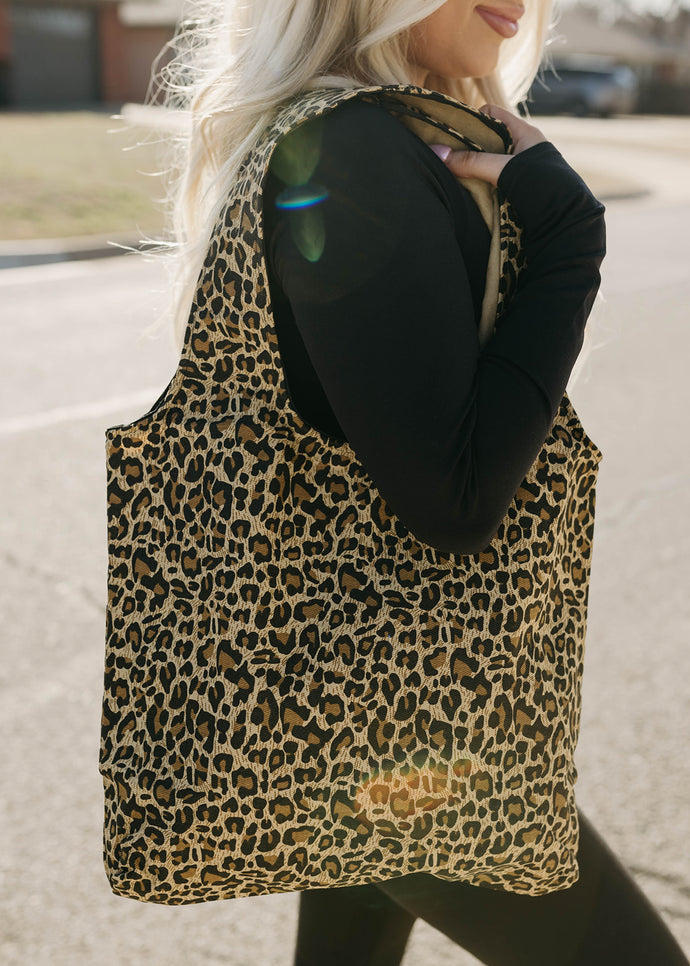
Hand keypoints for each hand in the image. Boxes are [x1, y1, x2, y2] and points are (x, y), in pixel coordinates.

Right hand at [430, 104, 547, 186]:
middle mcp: (520, 151)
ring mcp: (518, 174)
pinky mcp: (513, 195)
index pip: (491, 115)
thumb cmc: (545, 189)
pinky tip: (463, 192)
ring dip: (470, 171)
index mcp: (524, 134)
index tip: (449, 132)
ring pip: (486, 165)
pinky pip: (490, 185)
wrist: (564, 227)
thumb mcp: (506, 170)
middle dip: (465, 148)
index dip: (470, 119)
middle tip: (444, 156)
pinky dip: (477, 188)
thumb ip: (473, 162)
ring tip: (448, 175)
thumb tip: (438, 154)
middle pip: (485, 142)